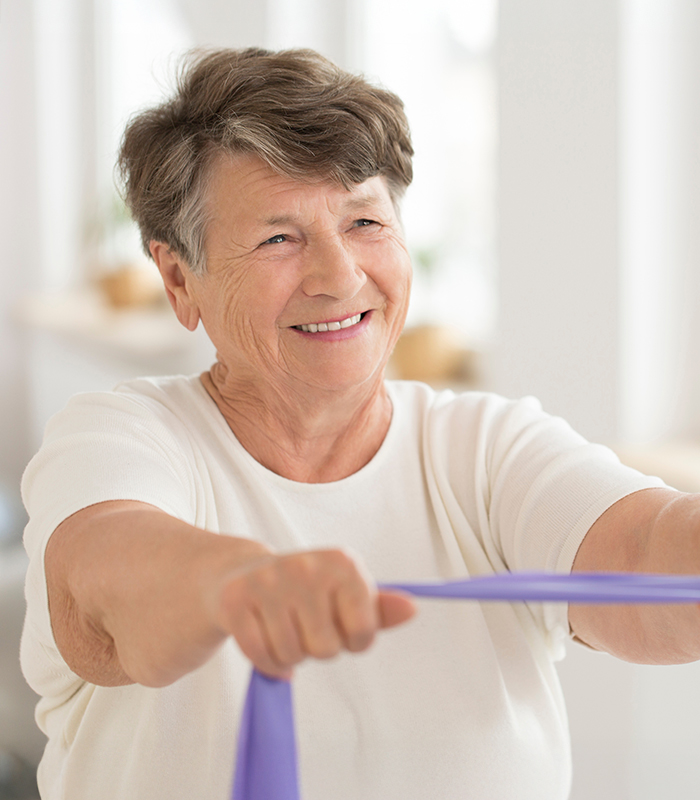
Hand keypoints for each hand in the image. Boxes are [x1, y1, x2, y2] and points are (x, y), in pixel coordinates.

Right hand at [214, 548, 415, 677]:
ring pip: (292, 656)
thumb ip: (379, 609)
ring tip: (282, 628)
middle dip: (317, 649)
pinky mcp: (237, 600)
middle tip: (305, 626)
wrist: (242, 574)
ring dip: (289, 655)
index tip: (338, 623)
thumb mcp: (345, 594)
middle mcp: (306, 565)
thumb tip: (412, 609)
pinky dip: (266, 661)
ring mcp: (269, 580)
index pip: (364, 633)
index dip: (353, 640)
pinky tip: (263, 637)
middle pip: (326, 649)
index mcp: (342, 562)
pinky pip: (261, 657)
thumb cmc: (305, 591)